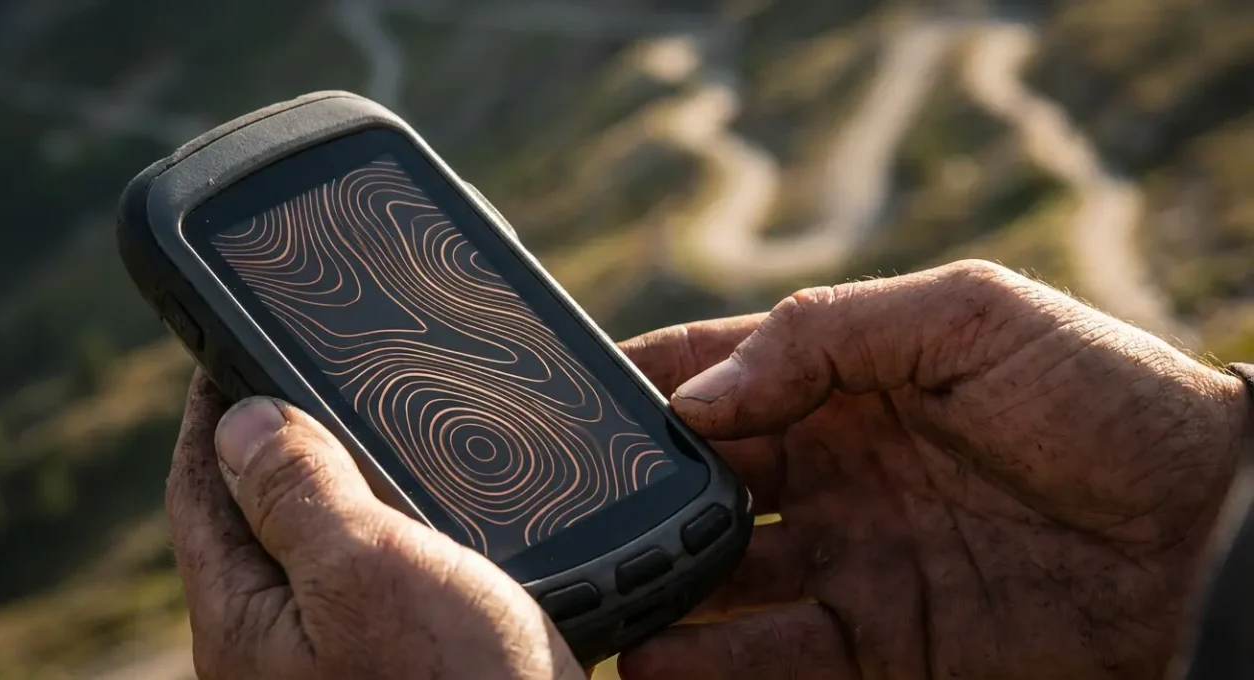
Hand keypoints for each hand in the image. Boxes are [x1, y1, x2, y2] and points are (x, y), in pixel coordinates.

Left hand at [165, 372, 583, 679]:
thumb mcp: (365, 574)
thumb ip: (297, 493)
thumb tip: (239, 417)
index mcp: (247, 619)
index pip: (201, 488)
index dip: (211, 408)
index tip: (232, 340)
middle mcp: (281, 646)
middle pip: (254, 516)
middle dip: (274, 439)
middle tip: (313, 369)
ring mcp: (339, 662)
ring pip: (321, 546)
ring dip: (340, 480)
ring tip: (377, 423)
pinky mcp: (400, 667)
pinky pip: (375, 579)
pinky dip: (391, 527)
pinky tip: (437, 512)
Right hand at [616, 260, 1250, 678]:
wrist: (1211, 528)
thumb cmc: (1101, 394)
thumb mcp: (968, 313)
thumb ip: (823, 333)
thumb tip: (696, 398)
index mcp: (844, 382)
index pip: (713, 374)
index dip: (638, 384)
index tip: (558, 400)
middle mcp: (830, 473)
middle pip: (699, 484)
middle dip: (629, 495)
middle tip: (556, 513)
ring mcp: (850, 562)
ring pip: (719, 581)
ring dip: (653, 589)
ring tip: (588, 598)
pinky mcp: (881, 647)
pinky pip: (773, 661)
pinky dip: (709, 668)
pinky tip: (653, 662)